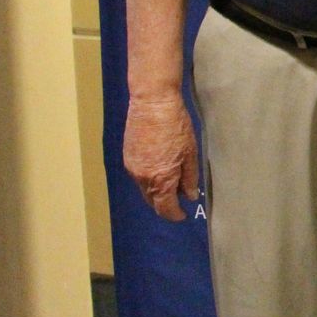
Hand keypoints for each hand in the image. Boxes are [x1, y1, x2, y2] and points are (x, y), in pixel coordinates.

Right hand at [124, 91, 199, 220]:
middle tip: (178, 201)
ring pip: (144, 189)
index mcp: (160, 179)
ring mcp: (132, 167)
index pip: (165, 208)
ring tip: (171, 183)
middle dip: (165, 205)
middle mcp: (142, 178)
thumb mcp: (190, 152)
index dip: (174, 215)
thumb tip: (189, 196)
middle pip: (152, 201)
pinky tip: (159, 168)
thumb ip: (189, 178)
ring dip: (156, 191)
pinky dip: (149, 179)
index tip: (183, 215)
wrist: (152, 101)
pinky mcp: (127, 157)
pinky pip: (138, 176)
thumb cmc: (176, 125)